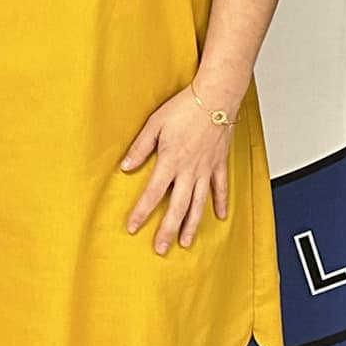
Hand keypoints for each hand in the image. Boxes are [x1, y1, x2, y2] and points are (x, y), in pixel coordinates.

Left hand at [121, 87, 232, 254]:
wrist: (216, 97)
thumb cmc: (185, 107)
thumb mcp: (154, 124)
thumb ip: (140, 147)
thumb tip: (125, 167)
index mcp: (171, 161)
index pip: (153, 194)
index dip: (141, 212)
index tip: (133, 227)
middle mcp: (189, 171)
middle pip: (177, 207)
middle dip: (167, 229)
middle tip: (161, 248)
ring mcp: (206, 169)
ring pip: (199, 204)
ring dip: (192, 225)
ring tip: (185, 242)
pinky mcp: (219, 164)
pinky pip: (221, 188)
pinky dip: (220, 203)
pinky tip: (220, 216)